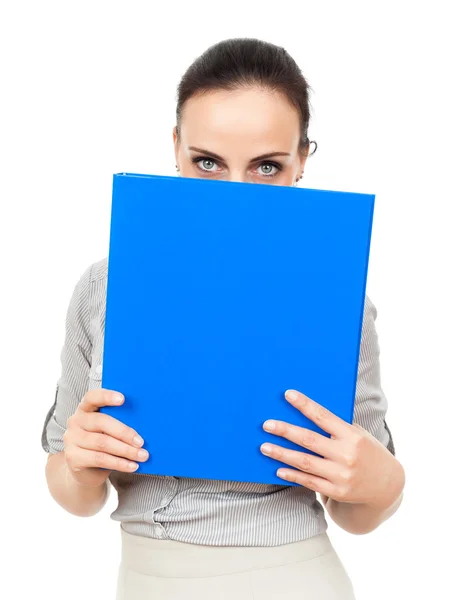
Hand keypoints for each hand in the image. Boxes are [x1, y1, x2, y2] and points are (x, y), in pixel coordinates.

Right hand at [63, 389, 148, 488]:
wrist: (86, 471)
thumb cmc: (103, 444)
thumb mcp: (109, 430)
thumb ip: (118, 421)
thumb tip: (145, 423)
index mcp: (85, 408)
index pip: (92, 397)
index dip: (106, 396)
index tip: (123, 399)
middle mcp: (75, 421)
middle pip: (101, 422)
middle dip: (124, 432)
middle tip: (141, 442)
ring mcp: (71, 439)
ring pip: (102, 443)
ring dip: (126, 451)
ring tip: (142, 456)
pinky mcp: (73, 457)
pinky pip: (100, 459)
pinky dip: (119, 463)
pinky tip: (132, 466)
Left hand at [260, 389, 401, 510]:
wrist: (387, 485)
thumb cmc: (367, 451)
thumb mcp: (358, 434)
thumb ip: (336, 426)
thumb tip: (305, 413)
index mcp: (352, 435)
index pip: (323, 416)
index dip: (304, 405)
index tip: (288, 395)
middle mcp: (347, 455)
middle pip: (309, 440)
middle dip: (285, 431)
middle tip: (267, 424)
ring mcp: (341, 475)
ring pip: (305, 462)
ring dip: (282, 454)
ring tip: (265, 447)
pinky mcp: (337, 491)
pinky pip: (309, 482)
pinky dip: (292, 475)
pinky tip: (278, 469)